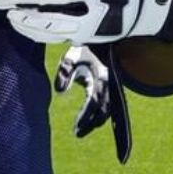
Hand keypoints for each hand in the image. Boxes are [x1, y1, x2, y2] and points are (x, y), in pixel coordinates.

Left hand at [54, 44, 131, 162]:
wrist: (102, 40)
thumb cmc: (83, 49)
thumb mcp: (70, 57)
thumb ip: (64, 73)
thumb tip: (60, 92)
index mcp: (100, 79)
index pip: (93, 104)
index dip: (85, 118)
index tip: (75, 129)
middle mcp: (109, 85)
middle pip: (103, 112)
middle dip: (90, 124)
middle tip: (77, 134)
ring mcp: (112, 87)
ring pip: (108, 110)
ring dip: (96, 122)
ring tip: (81, 130)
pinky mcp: (112, 88)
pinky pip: (108, 106)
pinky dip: (101, 115)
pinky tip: (91, 122)